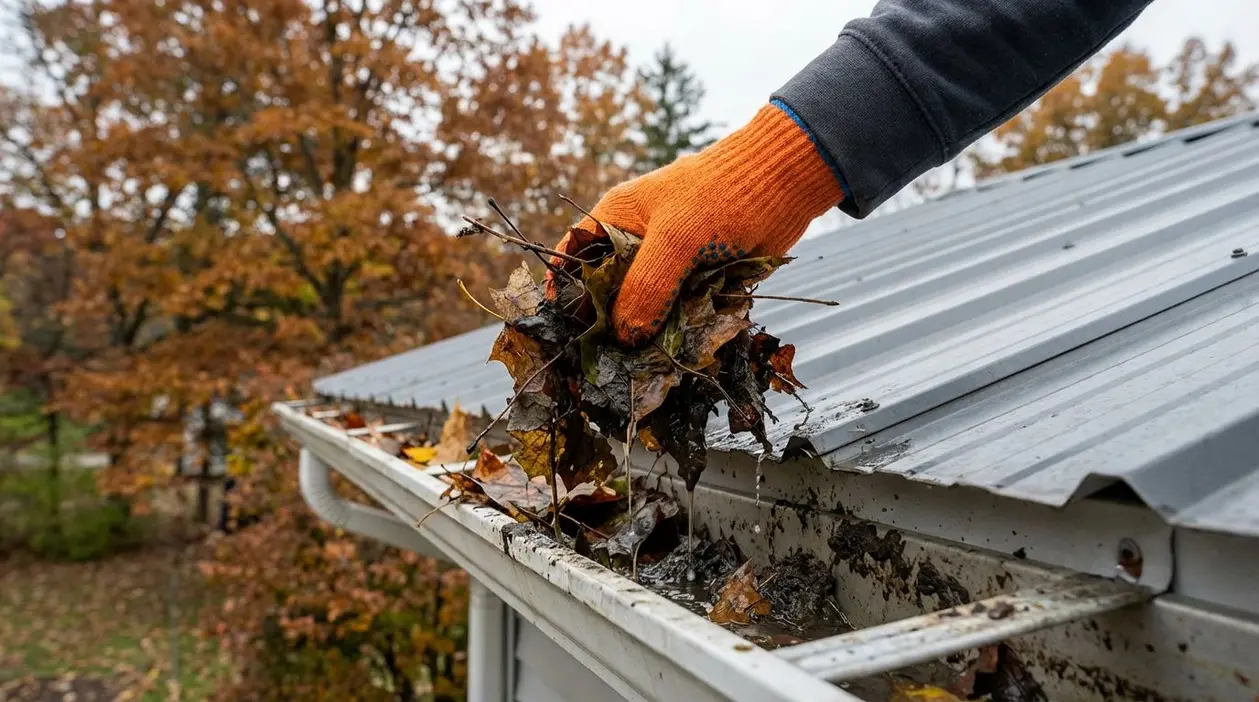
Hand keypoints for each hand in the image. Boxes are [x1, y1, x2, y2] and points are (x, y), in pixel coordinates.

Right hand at [550, 103, 844, 344]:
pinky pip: (680, 314)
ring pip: (646, 308)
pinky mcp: (699, 282)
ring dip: (645, 334)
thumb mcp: (676, 240)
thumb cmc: (720, 195)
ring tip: (639, 366)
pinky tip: (675, 354)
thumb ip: (646, 287)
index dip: (563, 289)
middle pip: (609, 291)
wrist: (785, 184)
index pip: (575, 255)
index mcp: (617, 219)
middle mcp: (638, 243)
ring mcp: (670, 265)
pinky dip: (679, 332)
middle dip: (607, 323)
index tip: (561, 326)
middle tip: (604, 359)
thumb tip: (623, 336)